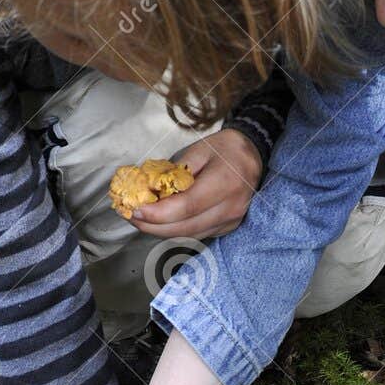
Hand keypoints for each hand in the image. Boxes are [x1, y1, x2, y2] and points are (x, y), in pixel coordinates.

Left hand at [128, 129, 261, 240]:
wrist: (254, 155)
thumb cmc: (224, 149)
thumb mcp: (199, 149)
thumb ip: (175, 171)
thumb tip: (148, 190)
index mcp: (225, 182)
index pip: (187, 206)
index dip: (158, 213)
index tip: (135, 209)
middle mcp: (231, 207)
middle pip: (185, 227)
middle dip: (153, 226)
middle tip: (130, 215)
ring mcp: (231, 221)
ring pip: (189, 235)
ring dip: (161, 231)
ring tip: (140, 219)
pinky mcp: (227, 227)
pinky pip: (196, 234)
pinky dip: (175, 230)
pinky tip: (160, 221)